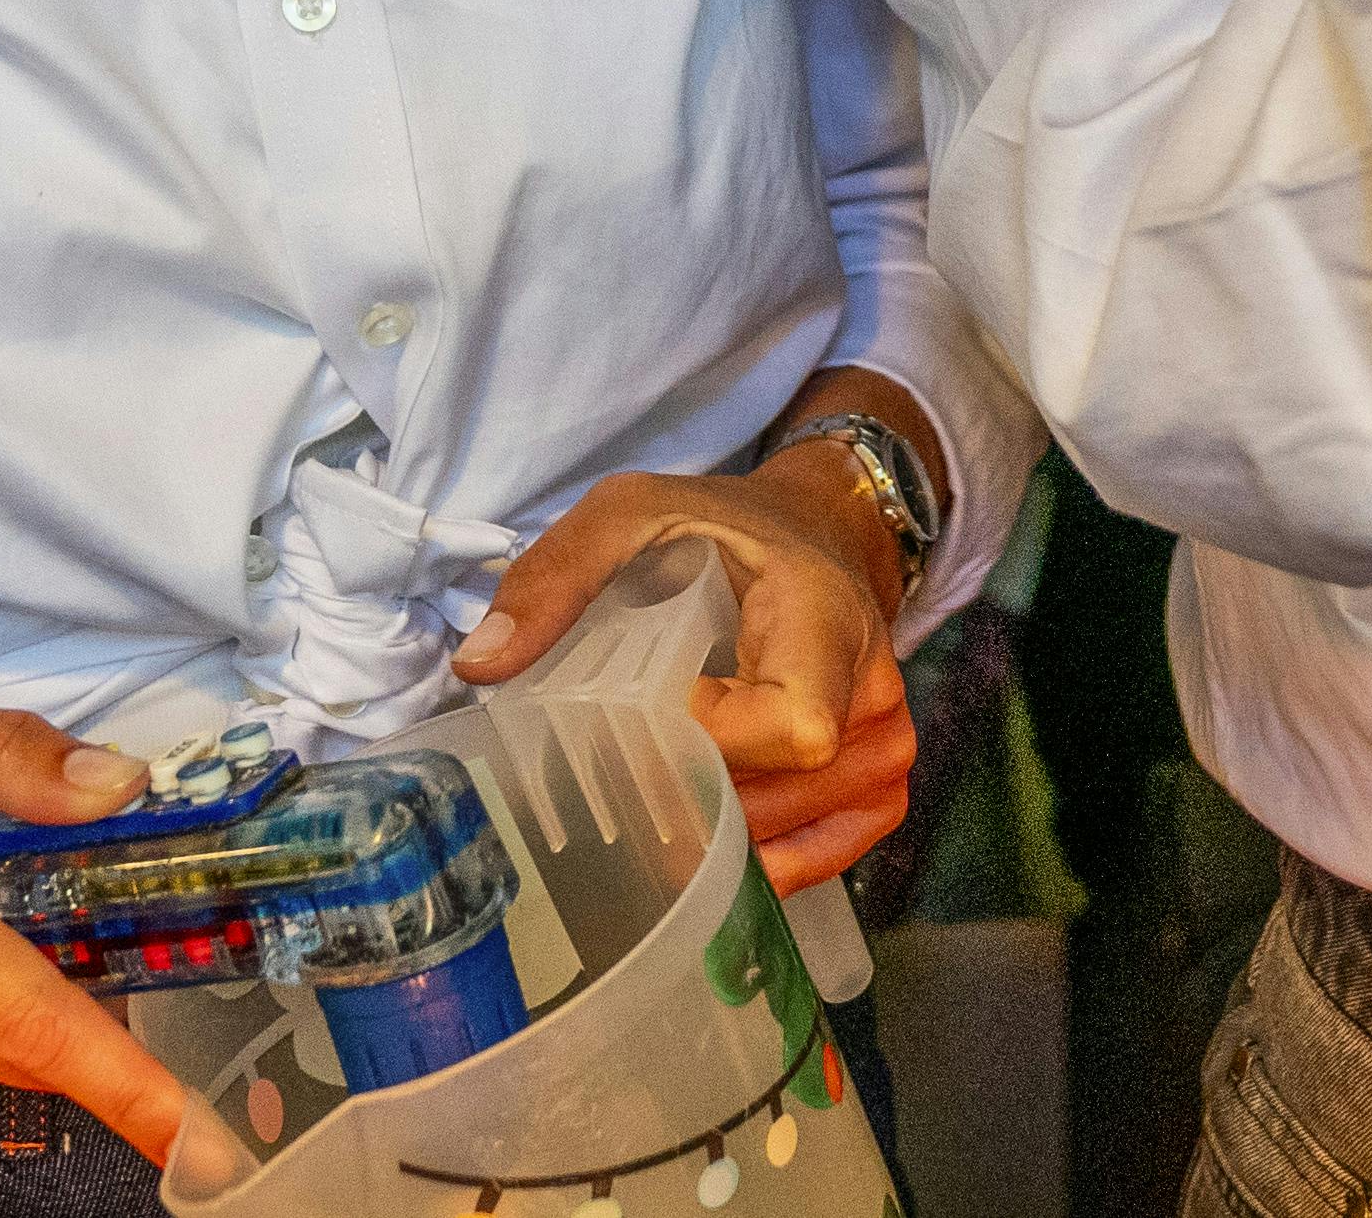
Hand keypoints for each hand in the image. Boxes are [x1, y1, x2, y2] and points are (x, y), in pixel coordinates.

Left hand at [452, 459, 915, 894]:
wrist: (818, 534)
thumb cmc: (725, 528)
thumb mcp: (636, 511)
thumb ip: (559, 574)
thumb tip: (482, 665)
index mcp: (826, 617)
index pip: (791, 725)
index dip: (712, 741)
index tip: (656, 708)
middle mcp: (874, 689)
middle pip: (782, 792)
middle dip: (693, 793)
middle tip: (626, 769)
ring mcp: (889, 742)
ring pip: (799, 831)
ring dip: (722, 829)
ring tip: (664, 792)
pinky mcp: (884, 780)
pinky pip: (834, 853)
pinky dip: (771, 859)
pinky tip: (720, 838)